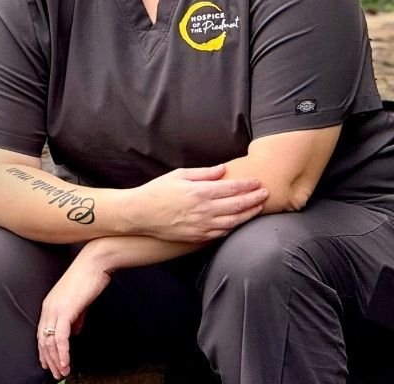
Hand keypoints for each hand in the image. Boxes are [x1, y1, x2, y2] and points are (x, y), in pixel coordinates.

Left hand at [37, 249, 109, 379]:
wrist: (95, 264)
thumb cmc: (88, 280)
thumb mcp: (79, 303)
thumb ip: (75, 318)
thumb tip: (74, 332)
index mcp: (49, 305)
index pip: (42, 332)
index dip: (44, 350)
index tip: (48, 363)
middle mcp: (48, 307)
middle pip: (43, 339)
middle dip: (49, 359)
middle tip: (56, 374)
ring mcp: (55, 308)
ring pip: (50, 340)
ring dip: (56, 359)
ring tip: (62, 372)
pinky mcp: (65, 310)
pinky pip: (61, 337)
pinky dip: (63, 352)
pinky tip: (66, 362)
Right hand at [131, 164, 267, 241]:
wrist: (141, 213)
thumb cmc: (158, 190)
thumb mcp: (179, 175)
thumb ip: (203, 173)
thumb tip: (223, 170)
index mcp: (199, 192)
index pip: (231, 188)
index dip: (247, 185)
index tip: (257, 181)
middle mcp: (204, 210)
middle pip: (237, 205)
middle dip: (254, 198)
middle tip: (266, 193)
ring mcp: (202, 225)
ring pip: (234, 221)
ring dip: (249, 214)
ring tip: (259, 207)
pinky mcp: (198, 236)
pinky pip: (222, 232)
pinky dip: (234, 226)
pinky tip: (239, 221)